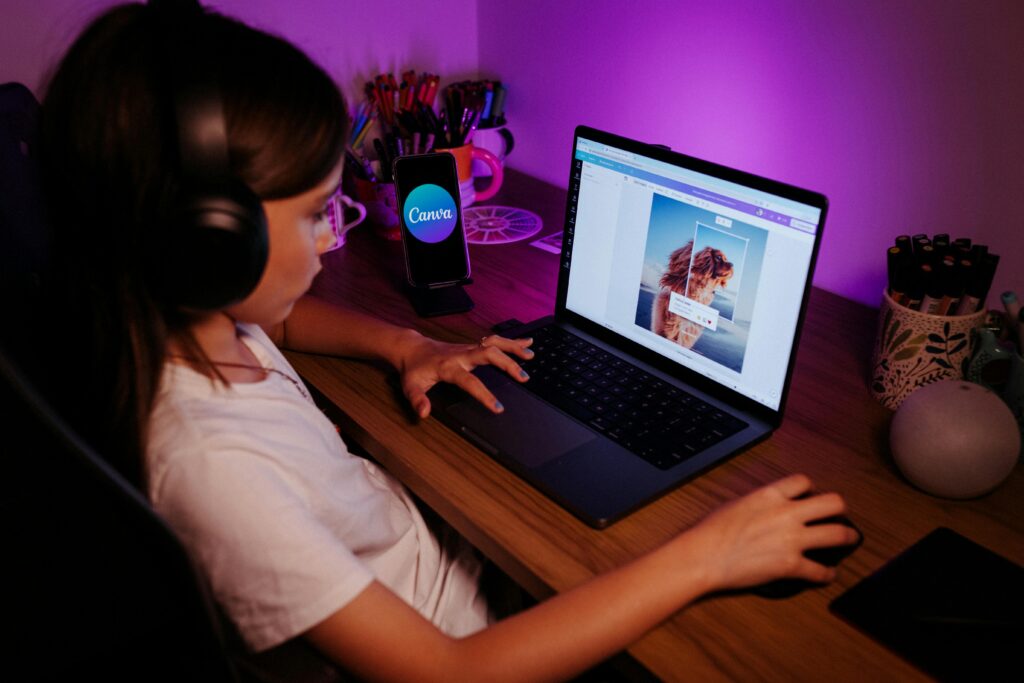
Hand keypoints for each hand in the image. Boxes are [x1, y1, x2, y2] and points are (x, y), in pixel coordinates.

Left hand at [397, 333, 533, 417]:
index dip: (484, 394)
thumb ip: (417, 400)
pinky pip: (494, 341)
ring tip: (531, 355)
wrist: (412, 348)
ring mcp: (468, 348)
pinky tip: (527, 342)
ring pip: (494, 344)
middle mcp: (461, 355)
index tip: (498, 407)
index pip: (470, 381)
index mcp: (449, 367)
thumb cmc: (414, 369)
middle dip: (507, 364)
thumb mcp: (410, 387)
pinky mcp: (472, 346)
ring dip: (513, 348)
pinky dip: (511, 341)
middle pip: (488, 354)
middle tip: (524, 378)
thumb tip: (424, 413)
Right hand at [684, 474, 858, 591]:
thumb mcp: (736, 504)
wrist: (703, 556)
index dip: (811, 489)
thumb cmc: (710, 532)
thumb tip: (768, 510)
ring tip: (849, 540)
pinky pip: (821, 571)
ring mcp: (792, 539)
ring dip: (848, 537)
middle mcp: (786, 513)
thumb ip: (759, 503)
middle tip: (840, 516)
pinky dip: (827, 574)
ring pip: (838, 534)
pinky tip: (828, 574)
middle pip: (832, 502)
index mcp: (769, 495)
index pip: (803, 481)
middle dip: (840, 509)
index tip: (812, 497)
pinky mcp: (791, 565)